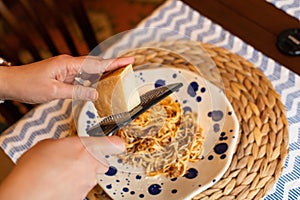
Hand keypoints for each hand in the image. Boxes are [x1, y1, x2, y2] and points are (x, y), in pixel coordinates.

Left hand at [0, 55, 133, 102]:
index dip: (114, 63)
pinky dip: (94, 80)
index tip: (129, 60)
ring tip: (120, 75)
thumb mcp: (54, 91)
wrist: (13, 83)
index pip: (96, 64)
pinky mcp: (65, 75)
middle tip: (130, 65)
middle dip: (114, 65)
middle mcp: (70, 64)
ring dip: (105, 72)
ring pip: (91, 70)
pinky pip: (83, 77)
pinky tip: (100, 84)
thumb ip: (77, 92)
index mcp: (68, 64)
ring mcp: (67, 69)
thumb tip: (96, 93)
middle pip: (97, 64)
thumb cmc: (29, 84)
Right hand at [0, 136, 124, 199]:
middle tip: (74, 158)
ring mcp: (88, 182)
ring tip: (60, 172)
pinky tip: (58, 182)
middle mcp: (91, 165)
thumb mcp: (48, 144)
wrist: (27, 194)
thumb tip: (64, 147)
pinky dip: (73, 184)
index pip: (115, 144)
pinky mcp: (82, 195)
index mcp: (86, 147)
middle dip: (91, 159)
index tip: (114, 143)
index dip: (115, 143)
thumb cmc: (35, 169)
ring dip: (80, 173)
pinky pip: (81, 186)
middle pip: (101, 161)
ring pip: (90, 174)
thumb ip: (65, 143)